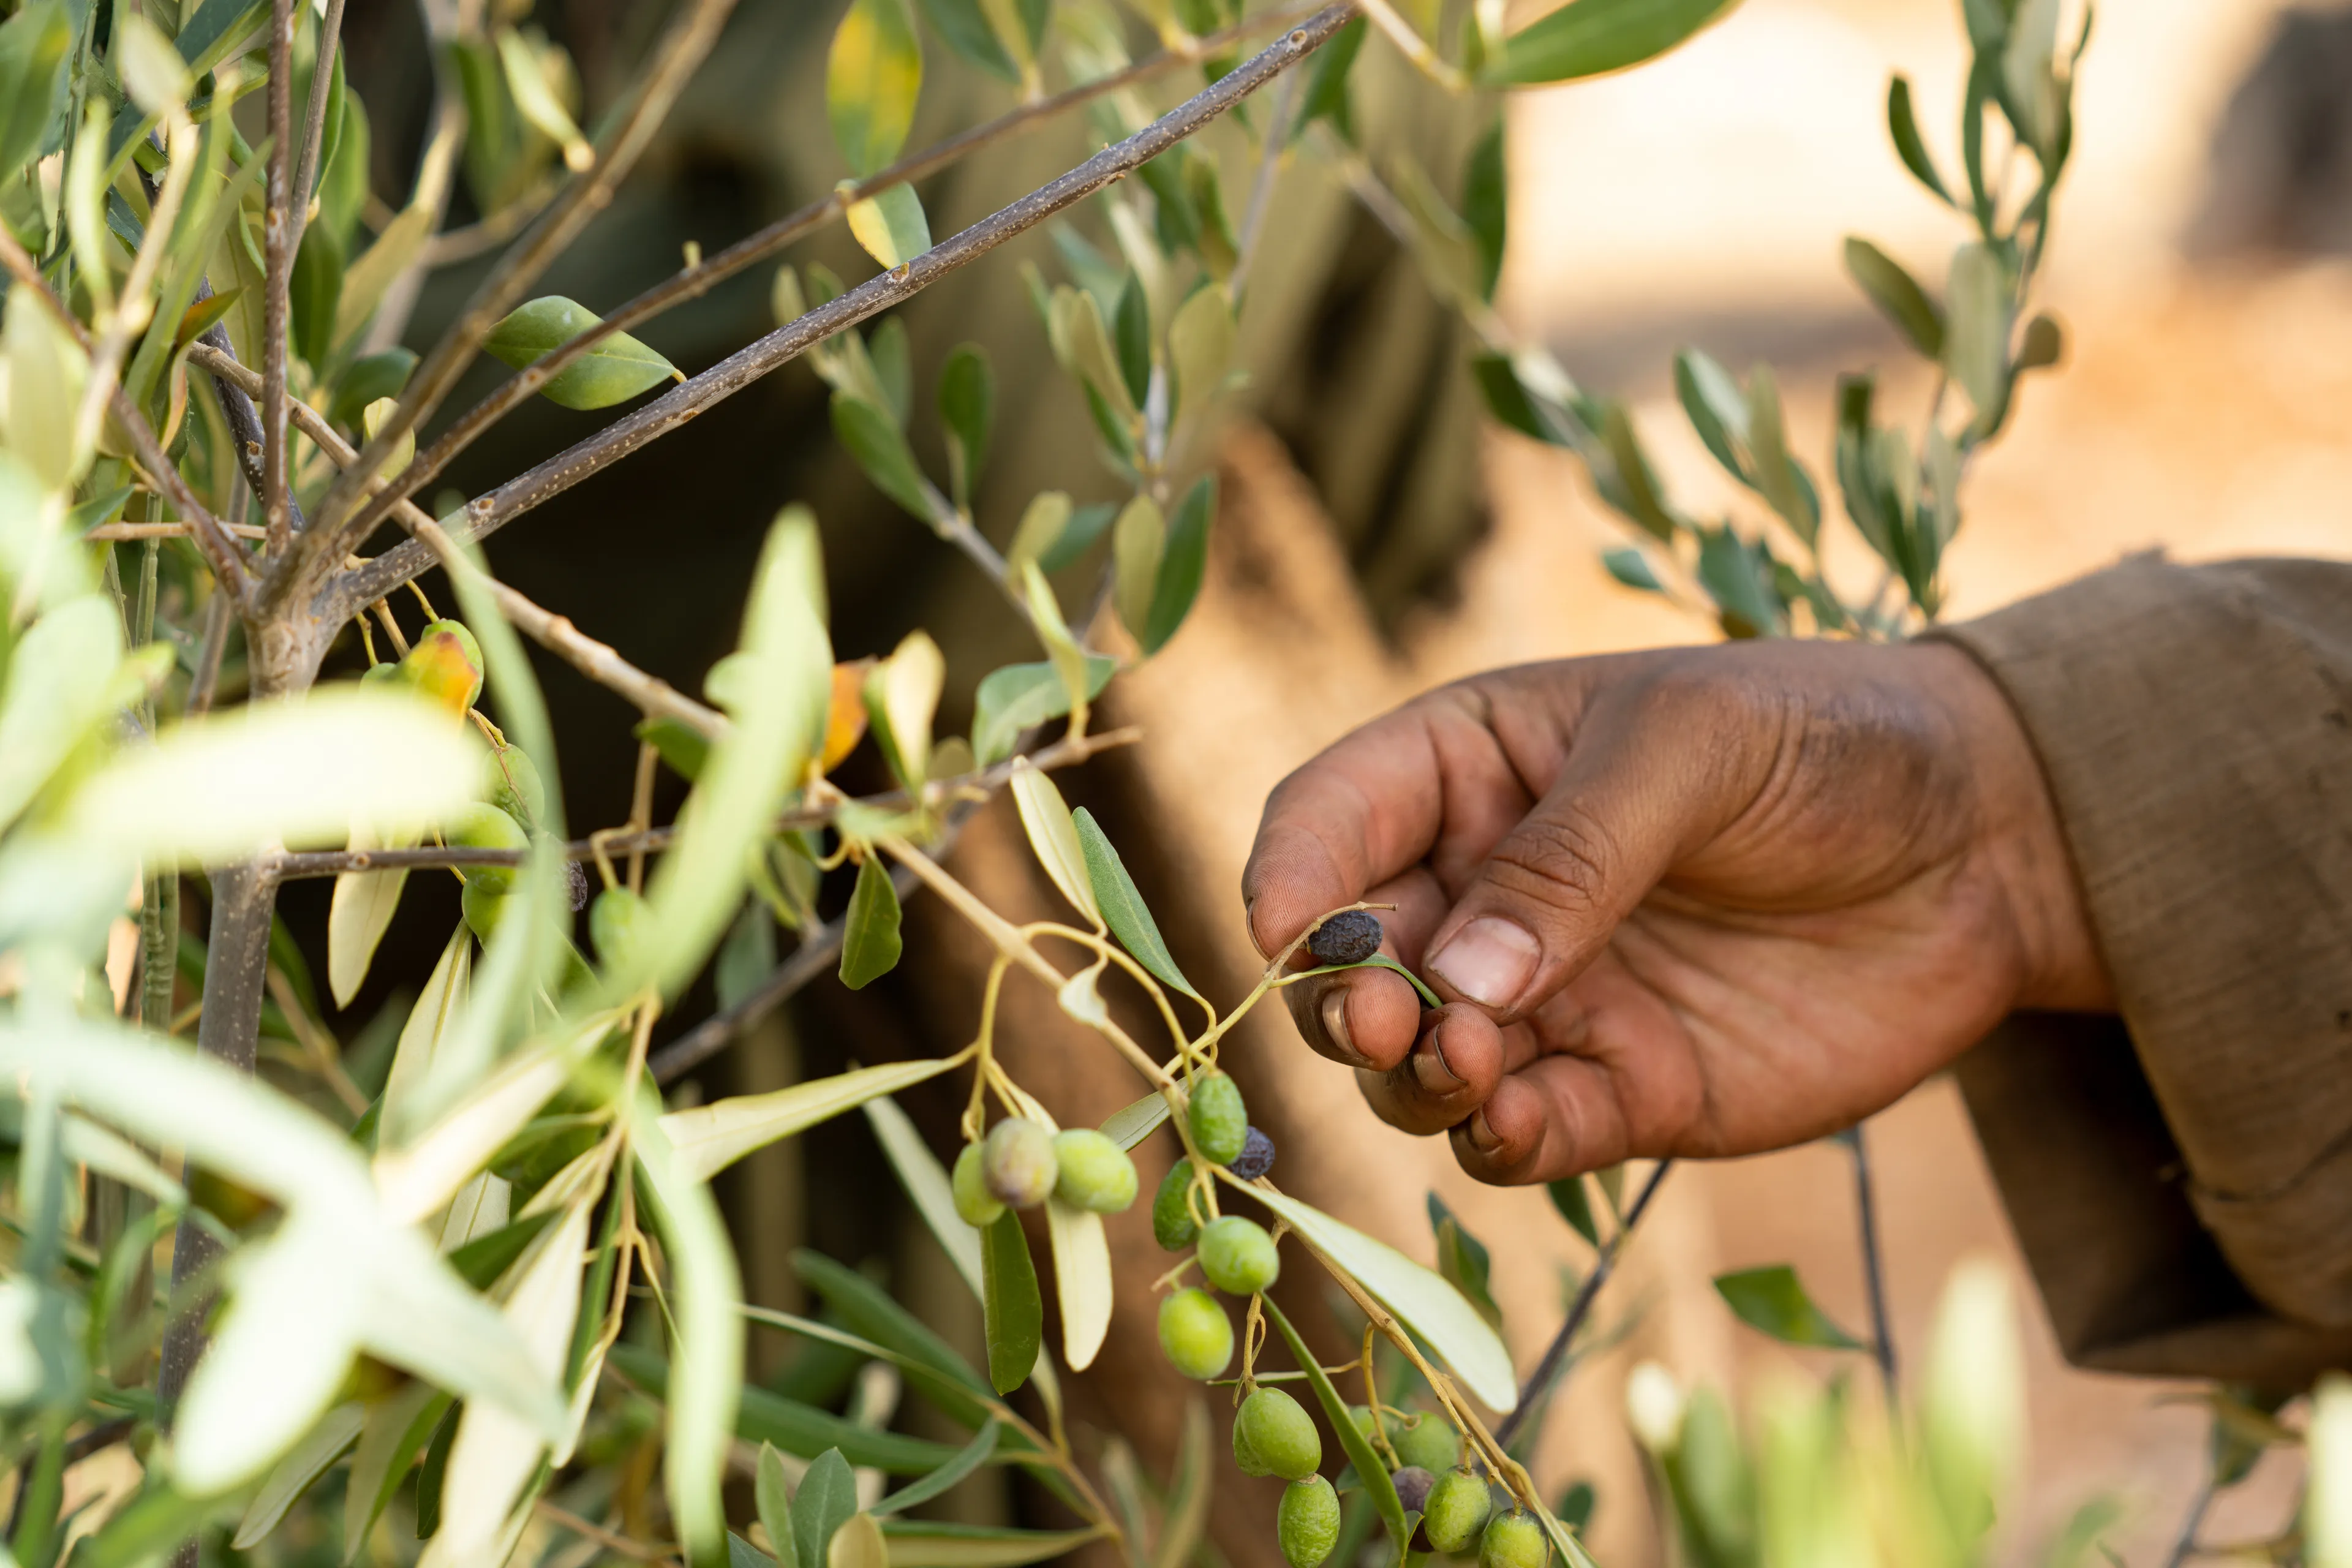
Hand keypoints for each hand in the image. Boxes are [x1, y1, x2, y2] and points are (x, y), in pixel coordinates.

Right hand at [1240, 640, 2110, 1184]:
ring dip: (1413, 1077)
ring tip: (1465, 1057)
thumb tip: (1457, 981)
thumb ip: (1572, 855)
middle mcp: (1482, 892)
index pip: (1330, 817)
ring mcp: (1544, 1000)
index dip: (1289, 873)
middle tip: (1386, 1018)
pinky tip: (1519, 1122)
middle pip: (1349, 962)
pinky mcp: (1620, 1091)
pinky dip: (1501, 1140)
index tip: (1282, 929)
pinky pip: (1520, 1135)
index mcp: (1471, 769)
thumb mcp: (1691, 749)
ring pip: (1416, 1067)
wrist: (1994, 843)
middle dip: (1342, 997)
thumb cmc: (1828, 741)